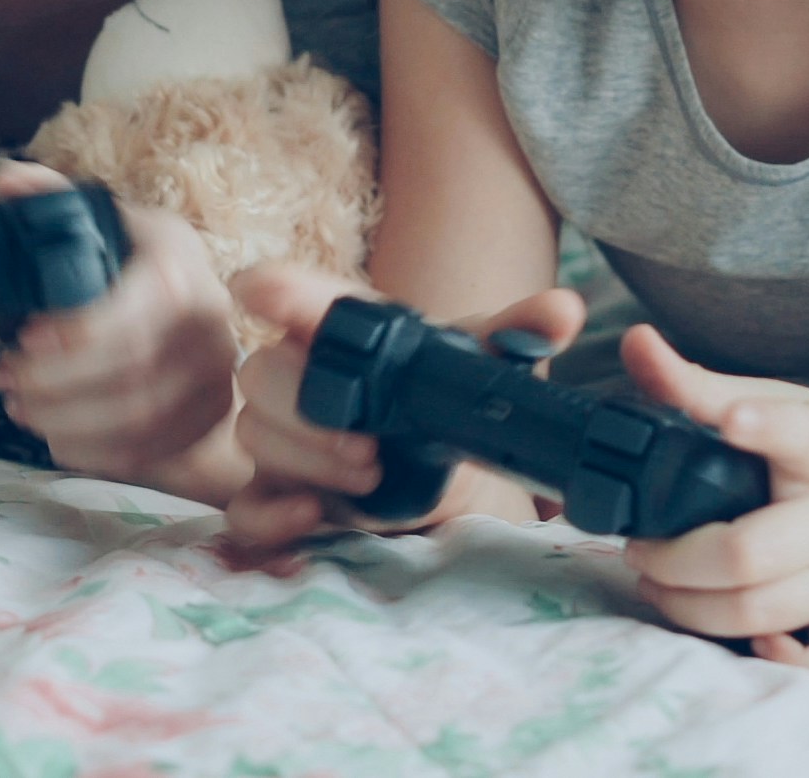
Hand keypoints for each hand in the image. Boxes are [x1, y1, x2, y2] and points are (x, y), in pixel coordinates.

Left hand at [0, 160, 240, 490]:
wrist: (186, 295)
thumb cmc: (128, 256)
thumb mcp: (92, 216)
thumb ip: (41, 195)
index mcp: (178, 266)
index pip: (140, 308)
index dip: (79, 334)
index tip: (22, 341)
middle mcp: (209, 322)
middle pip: (134, 374)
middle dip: (55, 386)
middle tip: (4, 379)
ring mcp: (216, 375)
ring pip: (140, 421)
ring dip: (67, 423)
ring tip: (19, 407)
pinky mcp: (209, 417)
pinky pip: (151, 451)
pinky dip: (95, 453)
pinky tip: (57, 436)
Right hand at [222, 264, 582, 551]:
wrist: (436, 463)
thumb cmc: (441, 393)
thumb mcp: (481, 362)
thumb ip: (517, 333)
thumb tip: (564, 310)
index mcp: (337, 327)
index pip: (292, 295)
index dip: (273, 290)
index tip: (262, 290)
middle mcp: (297, 374)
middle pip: (262, 372)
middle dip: (305, 407)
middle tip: (366, 442)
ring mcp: (280, 436)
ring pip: (255, 435)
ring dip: (307, 459)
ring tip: (372, 476)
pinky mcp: (276, 492)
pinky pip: (244, 507)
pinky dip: (269, 515)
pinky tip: (311, 518)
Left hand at [618, 327, 808, 684]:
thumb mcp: (785, 404)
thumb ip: (701, 387)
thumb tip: (633, 341)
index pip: (801, 434)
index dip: (766, 425)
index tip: (736, 419)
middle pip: (749, 554)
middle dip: (674, 560)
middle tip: (638, 548)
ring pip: (763, 613)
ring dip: (691, 608)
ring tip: (659, 584)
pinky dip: (780, 662)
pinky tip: (745, 640)